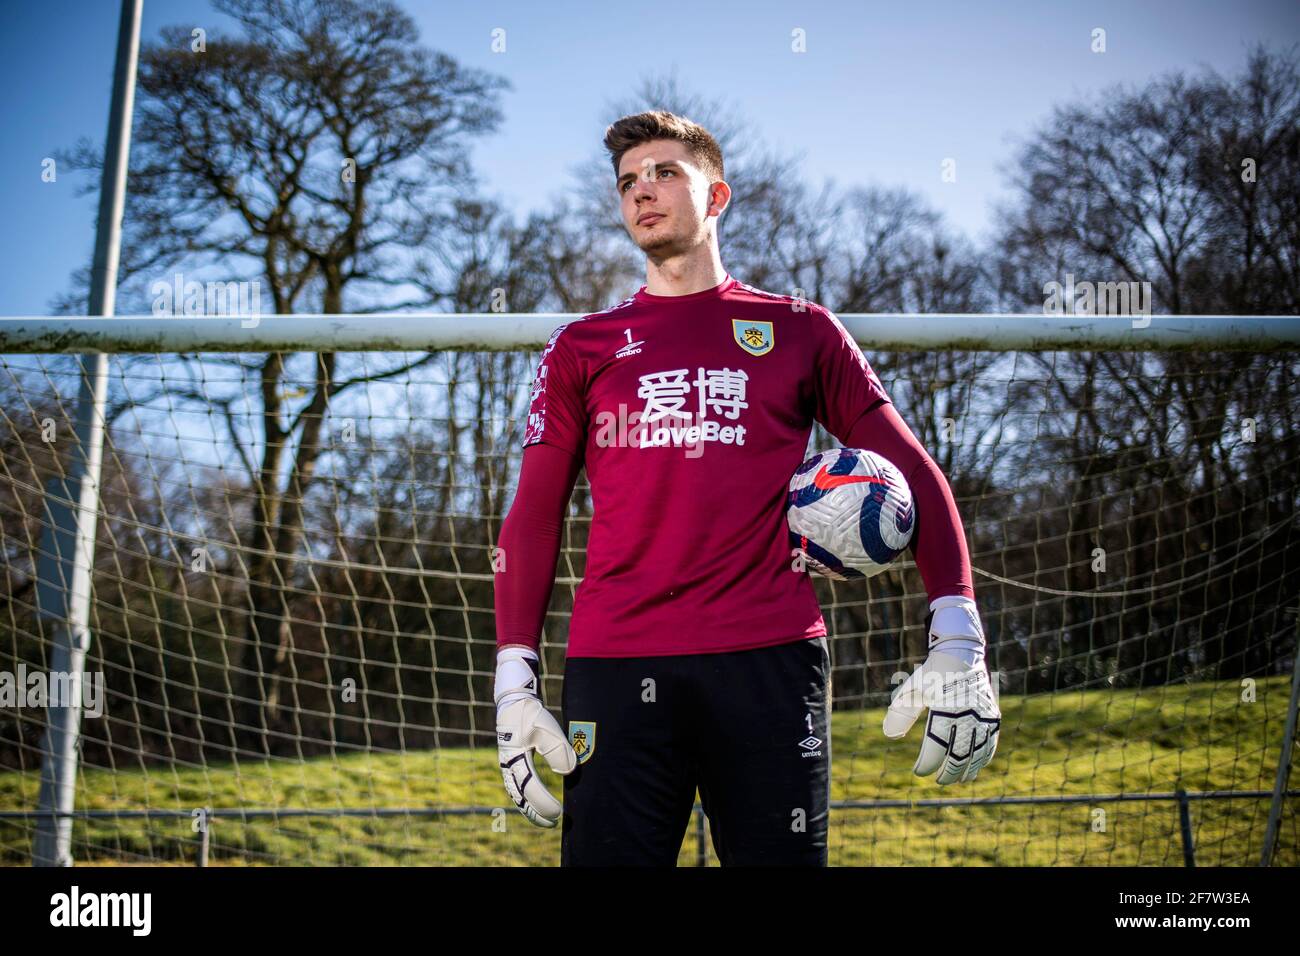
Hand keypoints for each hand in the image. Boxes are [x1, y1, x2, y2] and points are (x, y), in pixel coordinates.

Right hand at [494, 646, 576, 826]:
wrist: (515, 700)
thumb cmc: (532, 714)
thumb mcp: (548, 729)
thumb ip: (558, 750)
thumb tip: (568, 773)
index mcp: (516, 758)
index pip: (530, 788)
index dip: (544, 803)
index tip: (559, 812)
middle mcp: (508, 765)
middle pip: (520, 797)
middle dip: (536, 813)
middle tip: (554, 822)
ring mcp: (507, 765)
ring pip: (516, 794)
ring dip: (529, 809)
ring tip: (545, 820)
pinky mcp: (510, 763)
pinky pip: (515, 787)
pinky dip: (524, 799)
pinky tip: (534, 804)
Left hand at [882, 596, 1000, 784]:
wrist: (960, 653)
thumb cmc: (932, 674)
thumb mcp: (912, 690)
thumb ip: (901, 712)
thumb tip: (889, 733)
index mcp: (945, 710)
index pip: (936, 748)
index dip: (927, 764)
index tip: (919, 771)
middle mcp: (966, 715)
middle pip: (958, 755)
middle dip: (948, 772)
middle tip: (938, 779)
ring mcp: (982, 717)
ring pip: (976, 753)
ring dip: (967, 770)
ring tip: (958, 779)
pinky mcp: (992, 716)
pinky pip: (990, 743)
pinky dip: (983, 758)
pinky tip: (975, 767)